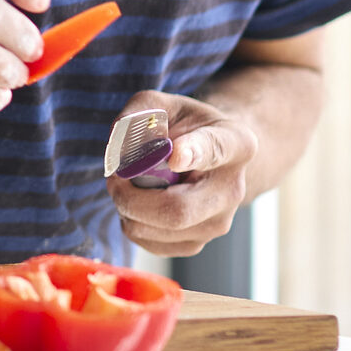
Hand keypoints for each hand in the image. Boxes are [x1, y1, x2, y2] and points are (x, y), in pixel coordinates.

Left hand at [108, 91, 260, 256]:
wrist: (210, 157)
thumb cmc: (184, 128)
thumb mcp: (164, 106)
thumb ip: (139, 113)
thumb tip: (120, 147)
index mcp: (235, 143)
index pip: (215, 150)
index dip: (194, 153)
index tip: (175, 156)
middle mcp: (232, 189)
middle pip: (178, 209)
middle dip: (132, 197)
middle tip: (114, 178)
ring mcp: (218, 222)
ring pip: (160, 230)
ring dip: (128, 209)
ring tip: (128, 186)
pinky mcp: (196, 243)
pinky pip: (151, 244)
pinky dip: (132, 224)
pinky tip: (138, 204)